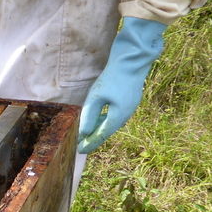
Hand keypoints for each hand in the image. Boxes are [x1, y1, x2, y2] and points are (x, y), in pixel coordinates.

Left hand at [77, 17, 166, 152]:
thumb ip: (89, 116)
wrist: (132, 60)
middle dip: (93, 138)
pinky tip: (98, 120)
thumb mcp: (96, 97)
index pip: (101, 135)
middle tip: (80, 146)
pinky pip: (115, 116)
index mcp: (118, 116)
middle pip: (107, 131)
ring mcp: (130, 108)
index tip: (79, 151)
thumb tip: (84, 133)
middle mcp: (126, 115)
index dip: (90, 143)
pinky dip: (105, 120)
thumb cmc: (113, 77)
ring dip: (99, 129)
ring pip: (111, 123)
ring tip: (86, 135)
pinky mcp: (130, 101)